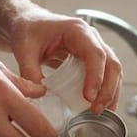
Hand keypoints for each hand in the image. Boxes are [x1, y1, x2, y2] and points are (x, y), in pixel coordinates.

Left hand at [7, 11, 122, 114]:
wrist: (30, 24)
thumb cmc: (29, 30)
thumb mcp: (24, 49)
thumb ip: (29, 71)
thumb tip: (39, 94)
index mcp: (77, 31)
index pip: (95, 54)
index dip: (95, 76)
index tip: (89, 97)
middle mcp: (91, 38)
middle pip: (111, 64)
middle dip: (107, 89)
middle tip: (96, 109)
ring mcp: (94, 48)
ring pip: (113, 71)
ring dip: (110, 93)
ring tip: (98, 112)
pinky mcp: (92, 60)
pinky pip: (106, 75)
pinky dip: (105, 92)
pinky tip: (99, 106)